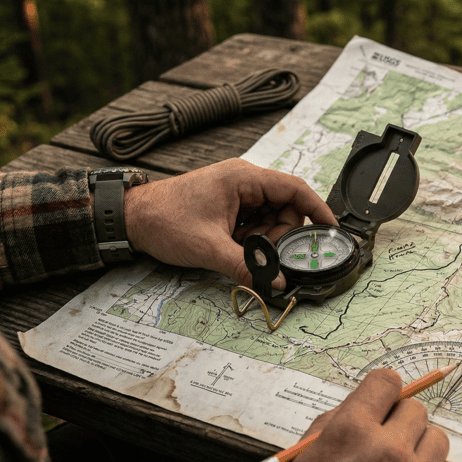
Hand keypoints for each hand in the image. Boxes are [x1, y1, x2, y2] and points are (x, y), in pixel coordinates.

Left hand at [124, 158, 336, 287]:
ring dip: (263, 239)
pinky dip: (251, 238)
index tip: (331, 230)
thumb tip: (277, 283)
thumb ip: (247, 266)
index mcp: (243, 179)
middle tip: (264, 254)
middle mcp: (244, 181)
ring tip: (238, 249)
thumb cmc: (164, 220)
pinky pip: (255, 223)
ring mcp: (237, 193)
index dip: (317, 209)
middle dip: (280, 235)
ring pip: (271, 218)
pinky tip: (233, 246)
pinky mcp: (230, 206)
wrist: (130, 218)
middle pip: (285, 208)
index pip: (295, 189)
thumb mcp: (209, 248)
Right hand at [268, 368, 461, 461]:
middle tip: (383, 440)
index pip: (386, 381)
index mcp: (350, 431)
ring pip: (438, 437)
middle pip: (415, 408)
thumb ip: (334, 423)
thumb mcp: (300, 459)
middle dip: (399, 420)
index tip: (379, 401)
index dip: (381, 390)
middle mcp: (387, 450)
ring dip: (420, 447)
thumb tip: (366, 403)